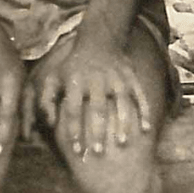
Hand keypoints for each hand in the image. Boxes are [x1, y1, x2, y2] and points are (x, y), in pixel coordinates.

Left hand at [32, 34, 153, 157]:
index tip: (77, 150)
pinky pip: (139, 96)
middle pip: (97, 109)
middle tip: (98, 152)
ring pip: (121, 103)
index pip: (73, 110)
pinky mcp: (131, 77)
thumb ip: (47, 101)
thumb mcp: (55, 78)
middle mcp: (96, 80)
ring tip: (121, 144)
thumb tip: (49, 123)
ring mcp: (116, 78)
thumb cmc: (73, 67)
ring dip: (122, 123)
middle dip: (97, 131)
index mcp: (76, 82)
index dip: (74, 130)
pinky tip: (146, 129)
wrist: (99, 40)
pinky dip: (144, 112)